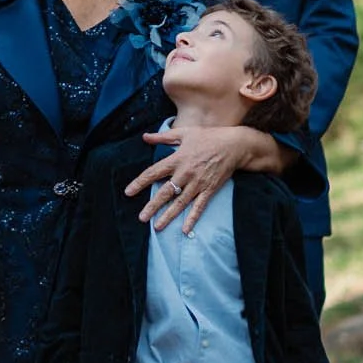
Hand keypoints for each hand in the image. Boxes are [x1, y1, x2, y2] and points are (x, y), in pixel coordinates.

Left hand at [126, 124, 261, 231]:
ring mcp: (198, 183)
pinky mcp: (209, 190)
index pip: (154, 172)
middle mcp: (186, 173)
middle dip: (153, 206)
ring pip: (180, 202)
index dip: (140, 182)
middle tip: (142, 218)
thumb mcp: (184, 132)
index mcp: (177, 159)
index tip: (128, 192)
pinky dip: (192, 218)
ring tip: (157, 226)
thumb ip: (163, 137)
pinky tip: (185, 230)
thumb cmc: (208, 137)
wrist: (234, 145)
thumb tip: (144, 137)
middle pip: (166, 192)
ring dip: (168, 215)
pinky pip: (199, 206)